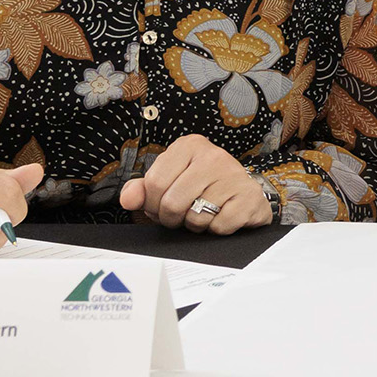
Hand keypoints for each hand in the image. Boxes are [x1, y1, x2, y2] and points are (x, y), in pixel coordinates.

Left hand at [120, 137, 271, 233]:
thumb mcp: (170, 180)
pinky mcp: (249, 196)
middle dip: (172, 218)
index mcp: (189, 146)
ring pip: (195, 217)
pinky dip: (216, 229)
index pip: (154, 183)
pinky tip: (222, 215)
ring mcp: (233, 175)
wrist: (244, 192)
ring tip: (204, 213)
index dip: (152, 204)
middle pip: (172, 203)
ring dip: (195, 225)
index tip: (163, 204)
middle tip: (182, 214)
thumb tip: (127, 199)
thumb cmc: (203, 187)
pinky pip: (219, 226)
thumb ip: (143, 189)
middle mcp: (213, 156)